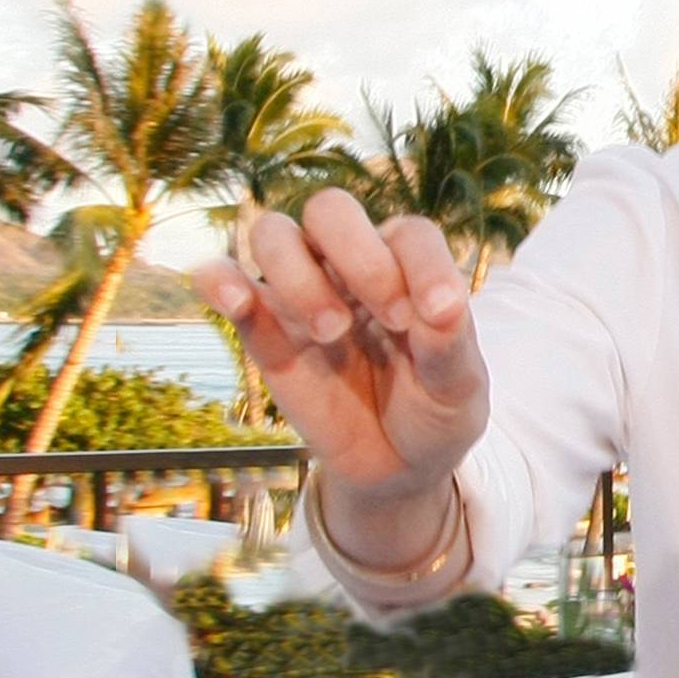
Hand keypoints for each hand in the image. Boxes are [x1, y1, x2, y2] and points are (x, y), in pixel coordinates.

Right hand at [194, 194, 488, 557]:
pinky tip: (236, 301)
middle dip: (357, 255)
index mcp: (409, 268)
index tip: (435, 318)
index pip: (409, 233)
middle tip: (387, 319)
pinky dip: (219, 279)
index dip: (423, 267)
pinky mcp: (262, 329)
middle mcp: (352, 267)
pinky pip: (223, 281)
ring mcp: (302, 294)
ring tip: (330, 332)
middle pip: (330, 210)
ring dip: (296, 274)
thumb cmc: (434, 413)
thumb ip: (451, 345)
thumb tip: (445, 305)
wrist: (394, 467)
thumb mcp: (459, 390)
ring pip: (273, 234)